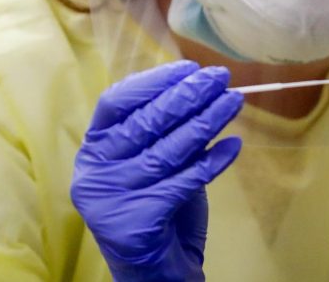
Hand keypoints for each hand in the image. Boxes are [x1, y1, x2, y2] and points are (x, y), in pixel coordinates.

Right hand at [71, 60, 243, 281]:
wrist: (153, 267)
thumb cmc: (155, 201)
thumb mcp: (154, 158)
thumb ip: (166, 127)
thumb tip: (201, 83)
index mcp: (93, 149)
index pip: (116, 101)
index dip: (154, 81)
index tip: (190, 67)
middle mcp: (95, 172)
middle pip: (146, 122)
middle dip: (189, 95)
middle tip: (221, 77)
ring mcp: (112, 198)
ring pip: (168, 150)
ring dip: (208, 121)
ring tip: (235, 102)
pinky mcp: (137, 222)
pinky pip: (184, 181)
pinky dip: (214, 162)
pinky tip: (234, 146)